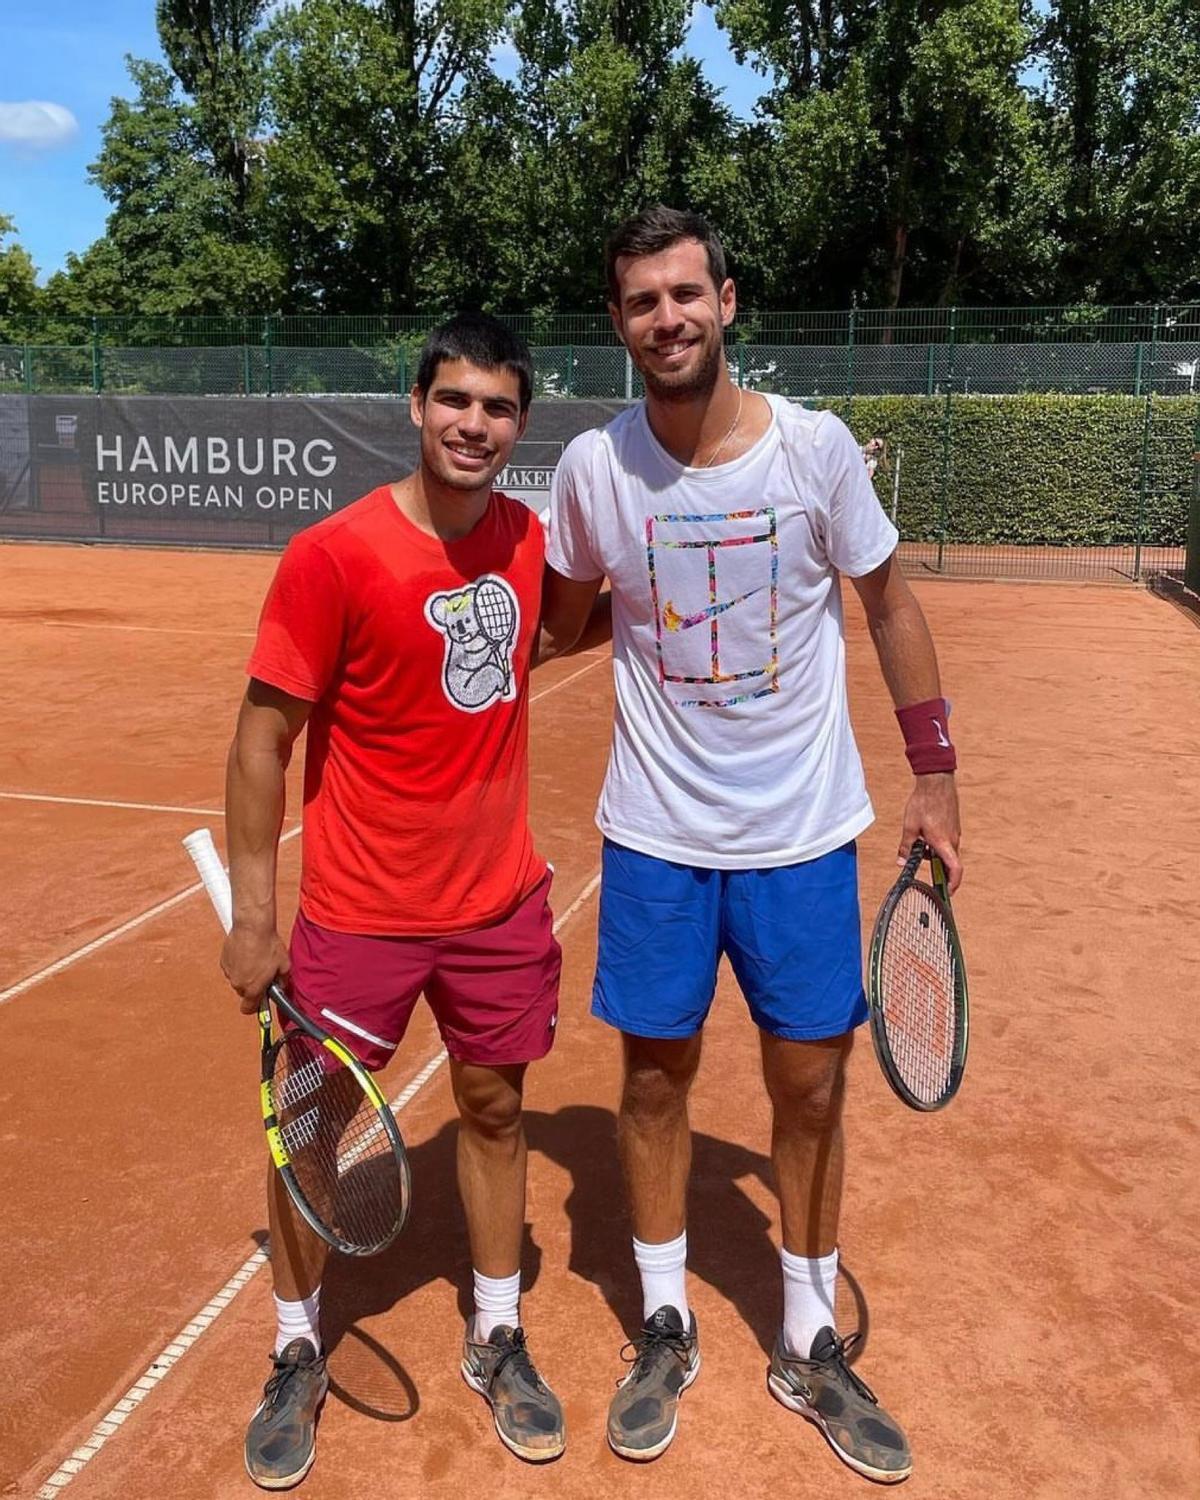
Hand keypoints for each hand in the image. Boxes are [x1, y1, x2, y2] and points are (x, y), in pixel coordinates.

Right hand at [221, 922, 289, 1014]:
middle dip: (253, 985)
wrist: (252, 926)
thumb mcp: (284, 965)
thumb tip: (281, 986)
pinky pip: (232, 968)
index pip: (248, 1009)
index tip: (260, 1000)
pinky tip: (247, 952)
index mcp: (253, 988)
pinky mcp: (224, 961)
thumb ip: (283, 981)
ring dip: (245, 973)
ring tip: (256, 958)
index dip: (255, 1006)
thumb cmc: (268, 945)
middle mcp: (238, 984)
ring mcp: (229, 973)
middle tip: (263, 972)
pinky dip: (238, 964)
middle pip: (245, 992)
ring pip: (238, 979)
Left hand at [898, 772, 961, 892]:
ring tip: (919, 847)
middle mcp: (953, 840)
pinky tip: (925, 836)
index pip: (954, 870)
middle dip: (939, 871)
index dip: (952, 884)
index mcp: (943, 843)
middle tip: (928, 874)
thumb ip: (906, 847)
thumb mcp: (909, 827)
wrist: (936, 781)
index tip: (947, 892)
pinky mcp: (953, 825)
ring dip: (935, 856)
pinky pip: (948, 842)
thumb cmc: (923, 803)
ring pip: (948, 852)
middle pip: (950, 863)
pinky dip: (938, 846)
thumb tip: (901, 862)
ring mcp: (955, 832)